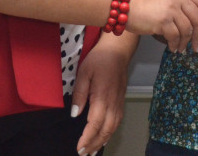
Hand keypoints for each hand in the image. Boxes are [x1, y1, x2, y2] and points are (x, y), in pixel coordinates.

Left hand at [70, 38, 133, 155]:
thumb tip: (75, 114)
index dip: (87, 138)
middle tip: (83, 154)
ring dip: (103, 141)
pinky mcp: (121, 101)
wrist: (118, 51)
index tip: (79, 148)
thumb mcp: (84, 73)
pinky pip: (117, 122)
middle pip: (105, 130)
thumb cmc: (99, 60)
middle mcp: (113, 103)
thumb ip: (79, 94)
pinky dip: (110, 133)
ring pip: (113, 128)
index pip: (95, 124)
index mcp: (102, 97)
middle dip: (94, 144)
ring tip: (92, 152)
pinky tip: (104, 138)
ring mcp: (119, 103)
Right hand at [127, 0, 197, 52]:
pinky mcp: (163, 20)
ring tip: (181, 49)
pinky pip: (176, 37)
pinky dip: (175, 45)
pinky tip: (173, 48)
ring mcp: (171, 8)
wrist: (120, 2)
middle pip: (197, 19)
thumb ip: (176, 0)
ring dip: (185, 43)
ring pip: (187, 30)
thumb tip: (189, 19)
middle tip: (197, 47)